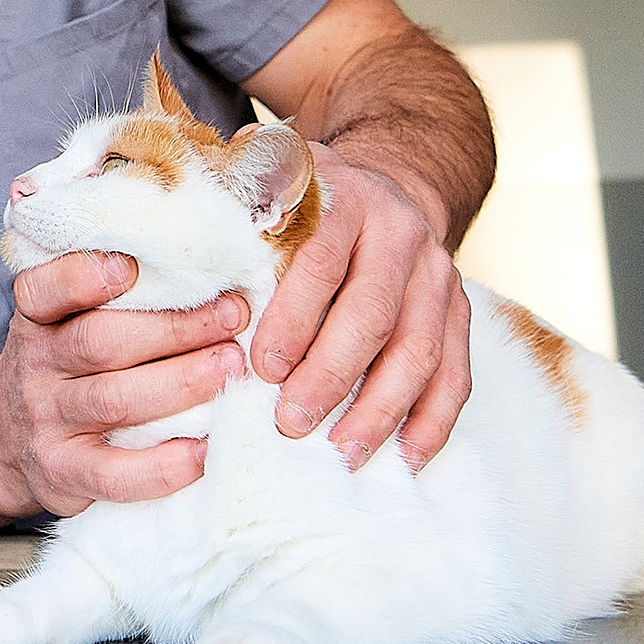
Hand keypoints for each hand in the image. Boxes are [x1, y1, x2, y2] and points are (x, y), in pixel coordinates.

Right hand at [0, 251, 247, 516]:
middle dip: (175, 327)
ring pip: (115, 400)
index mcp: (36, 319)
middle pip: (100, 342)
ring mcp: (47, 422)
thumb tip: (202, 274)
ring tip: (230, 367)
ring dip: (182, 382)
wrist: (6, 441)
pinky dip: (165, 465)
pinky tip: (206, 449)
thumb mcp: (63, 321)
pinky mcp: (65, 473)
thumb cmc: (63, 367)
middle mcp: (35, 367)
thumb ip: (109, 297)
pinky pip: (116, 474)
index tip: (133, 267)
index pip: (43, 291)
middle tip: (232, 316)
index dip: (83, 277)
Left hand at [249, 139, 470, 472]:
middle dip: (331, 377)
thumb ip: (237, 210)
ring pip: (419, 350)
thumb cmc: (306, 204)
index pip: (322, 264)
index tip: (263, 369)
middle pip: (373, 315)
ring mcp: (438, 276)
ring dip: (381, 410)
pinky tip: (403, 458)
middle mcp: (401, 234)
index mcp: (347, 200)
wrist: (385, 188)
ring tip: (342, 453)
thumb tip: (182, 245)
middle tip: (291, 424)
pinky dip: (432, 421)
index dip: (293, 320)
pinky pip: (456, 374)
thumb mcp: (270, 185)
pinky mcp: (461, 313)